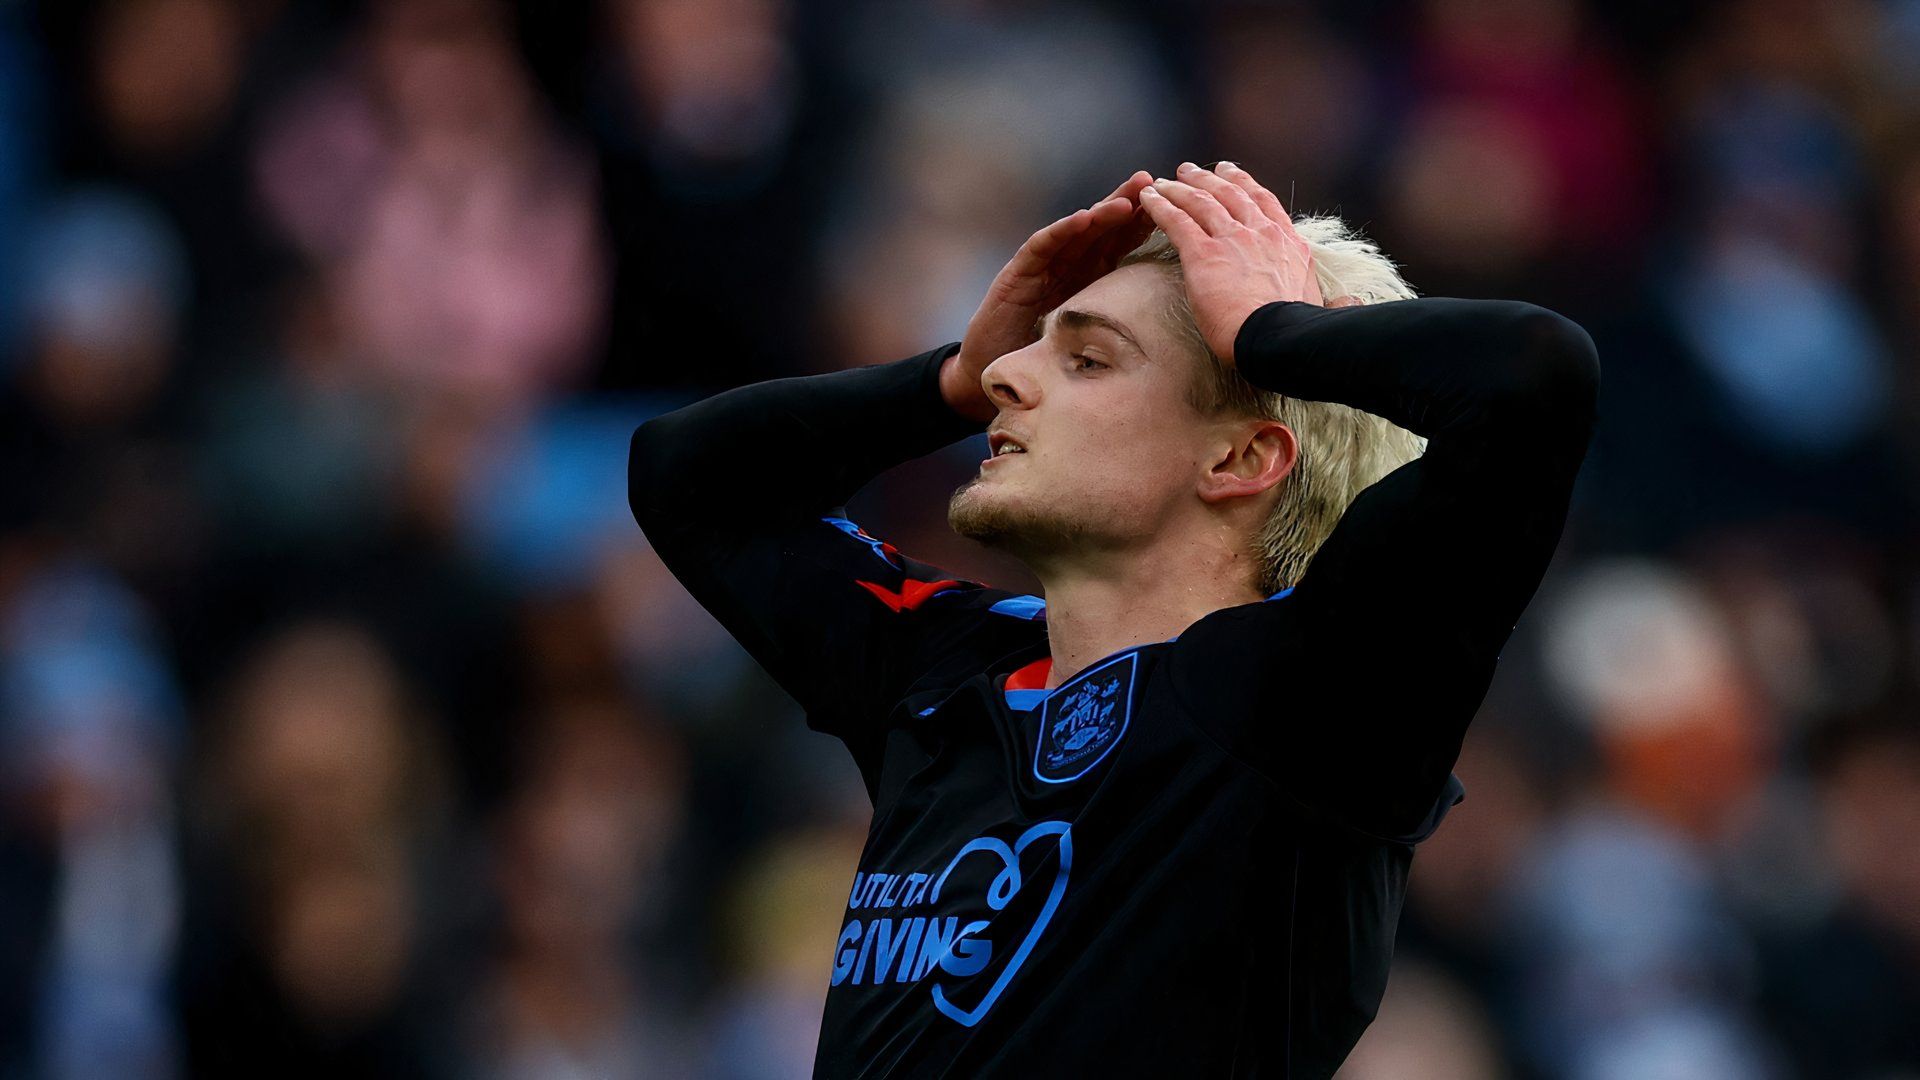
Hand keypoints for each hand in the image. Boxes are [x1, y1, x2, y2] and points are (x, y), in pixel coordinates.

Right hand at [943, 171, 1156, 420]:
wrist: (992, 371)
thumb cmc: (1039, 352)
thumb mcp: (1086, 333)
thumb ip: (1114, 319)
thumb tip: (1163, 324)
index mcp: (1086, 275)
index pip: (1118, 241)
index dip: (1143, 222)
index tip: (1175, 205)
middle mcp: (1066, 263)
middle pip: (1100, 228)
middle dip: (1126, 203)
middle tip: (1152, 181)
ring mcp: (1041, 266)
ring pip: (1074, 232)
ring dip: (1099, 213)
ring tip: (1124, 200)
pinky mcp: (1017, 274)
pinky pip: (1041, 247)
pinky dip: (1060, 231)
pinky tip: (1080, 220)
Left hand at [1137, 161, 1353, 367]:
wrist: (1279, 340)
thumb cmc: (1298, 336)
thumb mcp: (1321, 308)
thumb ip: (1334, 301)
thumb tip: (1354, 305)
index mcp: (1289, 245)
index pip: (1265, 204)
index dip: (1245, 185)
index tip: (1232, 174)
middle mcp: (1262, 234)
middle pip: (1230, 194)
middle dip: (1208, 179)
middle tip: (1190, 171)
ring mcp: (1233, 240)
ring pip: (1202, 202)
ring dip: (1180, 188)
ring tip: (1164, 181)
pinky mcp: (1204, 254)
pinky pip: (1177, 220)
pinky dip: (1160, 205)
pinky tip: (1148, 198)